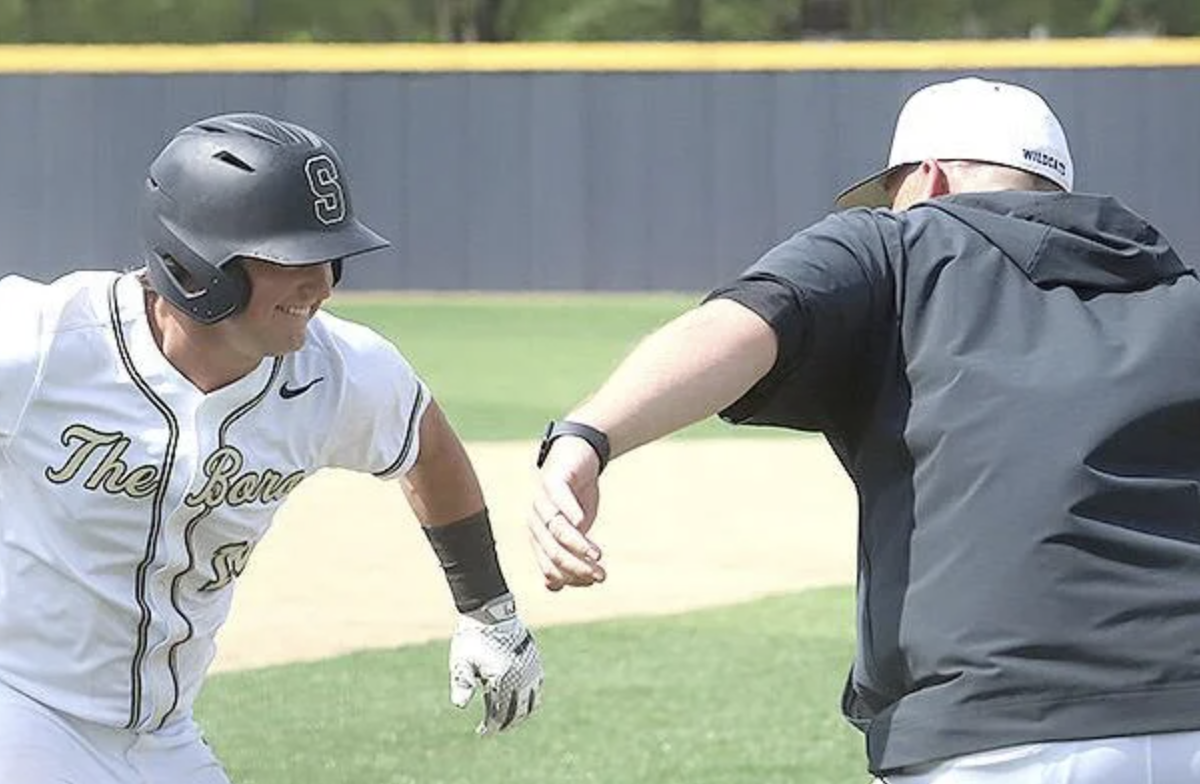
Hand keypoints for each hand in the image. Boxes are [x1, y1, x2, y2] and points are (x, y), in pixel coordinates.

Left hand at [448, 593, 542, 734]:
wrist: (491, 613)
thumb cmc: (473, 638)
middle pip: (516, 712)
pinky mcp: (535, 662)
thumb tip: (460, 705)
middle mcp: (520, 676)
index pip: (499, 713)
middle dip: (504, 724)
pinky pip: (537, 689)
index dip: (490, 727)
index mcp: (501, 678)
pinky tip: (517, 701)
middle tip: (492, 728)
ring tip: (506, 719)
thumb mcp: (462, 662)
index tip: (482, 732)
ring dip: (519, 714)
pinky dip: (529, 700)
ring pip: (531, 703)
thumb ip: (462, 684)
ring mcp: (531, 669)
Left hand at [528, 435, 605, 590]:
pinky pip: (558, 497)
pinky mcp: (553, 479)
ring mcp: (542, 499)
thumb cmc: (575, 497)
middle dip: (576, 567)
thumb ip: (566, 555)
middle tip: (600, 575)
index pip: (548, 567)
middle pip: (552, 551)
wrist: (577, 457)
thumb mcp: (574, 530)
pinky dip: (569, 510)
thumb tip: (554, 587)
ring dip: (577, 545)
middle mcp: (535, 521)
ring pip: (556, 528)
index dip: (570, 578)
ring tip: (597, 556)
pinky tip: (581, 520)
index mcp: (538, 537)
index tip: (593, 581)